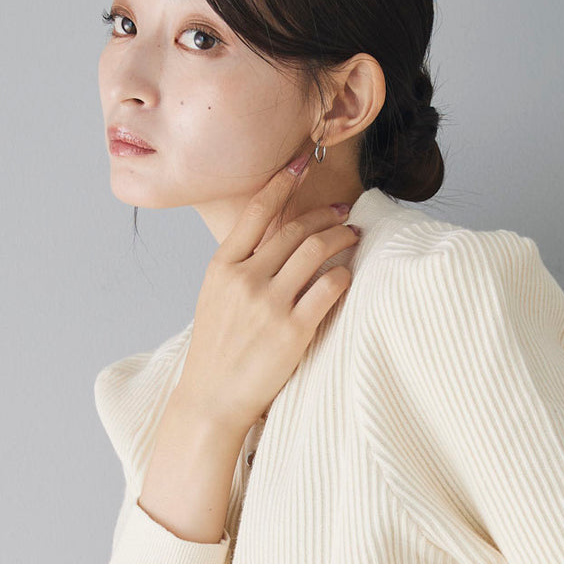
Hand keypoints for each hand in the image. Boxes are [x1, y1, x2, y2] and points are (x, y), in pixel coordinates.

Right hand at [179, 157, 360, 431]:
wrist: (211, 399)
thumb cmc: (217, 351)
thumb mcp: (215, 298)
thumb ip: (240, 266)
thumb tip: (274, 239)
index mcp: (222, 267)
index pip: (256, 212)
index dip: (281, 183)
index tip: (300, 164)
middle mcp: (245, 279)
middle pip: (294, 230)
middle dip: (325, 214)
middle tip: (344, 211)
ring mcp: (269, 304)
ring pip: (316, 251)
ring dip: (341, 237)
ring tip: (352, 235)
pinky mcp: (293, 331)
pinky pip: (330, 288)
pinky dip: (343, 273)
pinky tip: (347, 272)